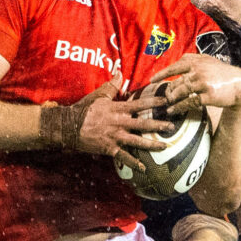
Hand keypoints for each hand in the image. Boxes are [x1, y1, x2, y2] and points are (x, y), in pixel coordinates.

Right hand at [40, 75, 176, 170]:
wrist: (68, 126)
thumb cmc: (84, 109)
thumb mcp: (99, 95)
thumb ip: (112, 85)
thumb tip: (120, 72)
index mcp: (117, 108)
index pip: (140, 104)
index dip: (154, 102)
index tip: (167, 101)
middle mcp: (119, 123)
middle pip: (143, 124)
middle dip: (159, 125)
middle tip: (172, 126)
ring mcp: (115, 137)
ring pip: (137, 141)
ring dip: (152, 144)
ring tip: (165, 145)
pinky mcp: (110, 149)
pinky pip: (124, 157)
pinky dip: (134, 164)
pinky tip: (145, 169)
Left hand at [149, 54, 240, 120]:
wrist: (240, 85)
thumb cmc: (223, 74)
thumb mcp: (209, 61)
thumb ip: (195, 59)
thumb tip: (180, 59)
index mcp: (197, 62)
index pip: (175, 67)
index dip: (162, 74)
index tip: (152, 80)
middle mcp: (198, 70)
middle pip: (176, 82)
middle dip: (168, 91)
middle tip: (164, 98)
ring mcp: (203, 83)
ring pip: (180, 92)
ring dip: (171, 99)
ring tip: (167, 105)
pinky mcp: (208, 95)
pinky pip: (189, 102)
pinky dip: (179, 107)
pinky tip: (173, 110)